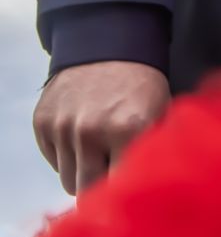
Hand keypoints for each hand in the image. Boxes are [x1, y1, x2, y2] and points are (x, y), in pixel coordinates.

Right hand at [32, 61, 170, 195]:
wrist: (108, 44)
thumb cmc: (141, 85)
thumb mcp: (160, 115)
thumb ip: (151, 153)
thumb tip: (146, 189)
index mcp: (128, 130)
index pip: (121, 188)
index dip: (127, 191)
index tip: (132, 189)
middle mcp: (90, 131)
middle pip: (88, 192)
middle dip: (102, 189)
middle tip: (113, 175)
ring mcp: (63, 127)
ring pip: (69, 181)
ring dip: (84, 174)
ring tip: (99, 154)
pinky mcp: (42, 122)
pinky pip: (53, 162)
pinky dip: (67, 158)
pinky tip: (83, 139)